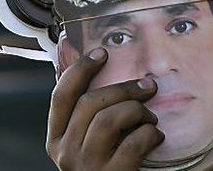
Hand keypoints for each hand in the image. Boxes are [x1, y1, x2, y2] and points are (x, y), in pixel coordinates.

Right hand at [47, 48, 163, 169]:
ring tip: (150, 119)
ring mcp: (86, 166)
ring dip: (138, 111)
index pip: (61, 96)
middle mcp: (65, 153)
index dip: (81, 70)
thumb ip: (91, 113)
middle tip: (148, 86)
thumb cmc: (109, 163)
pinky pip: (134, 142)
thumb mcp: (90, 140)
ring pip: (110, 119)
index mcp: (56, 139)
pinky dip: (151, 134)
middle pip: (90, 103)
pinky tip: (156, 138)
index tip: (102, 52)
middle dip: (124, 88)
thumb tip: (103, 67)